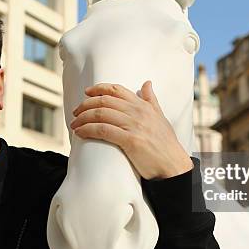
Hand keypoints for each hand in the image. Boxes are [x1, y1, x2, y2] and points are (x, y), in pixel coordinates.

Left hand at [70, 81, 193, 179]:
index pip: (117, 90)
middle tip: (76, 112)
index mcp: (143, 105)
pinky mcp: (130, 140)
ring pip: (101, 114)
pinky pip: (103, 130)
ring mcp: (134, 125)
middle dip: (86, 105)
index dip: (99, 89)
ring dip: (83, 118)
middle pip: (105, 101)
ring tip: (74, 124)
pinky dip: (88, 130)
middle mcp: (138, 112)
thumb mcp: (160, 116)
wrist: (173, 165)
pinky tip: (80, 132)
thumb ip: (151, 100)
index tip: (87, 93)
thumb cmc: (166, 143)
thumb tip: (147, 83)